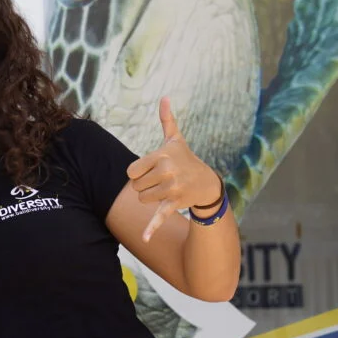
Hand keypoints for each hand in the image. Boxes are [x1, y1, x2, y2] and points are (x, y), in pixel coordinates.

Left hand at [126, 97, 223, 241]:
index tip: (152, 170)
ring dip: (150, 198)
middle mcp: (166, 170)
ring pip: (141, 199)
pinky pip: (159, 216)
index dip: (138, 173)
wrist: (207, 183)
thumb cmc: (185, 159)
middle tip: (161, 181)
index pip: (130, 171)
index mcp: (161, 155)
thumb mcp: (175, 140)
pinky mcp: (174, 204)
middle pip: (135, 186)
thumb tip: (164, 98)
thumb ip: (167, 120)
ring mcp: (171, 188)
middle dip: (145, 185)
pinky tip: (145, 239)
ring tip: (165, 190)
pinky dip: (151, 229)